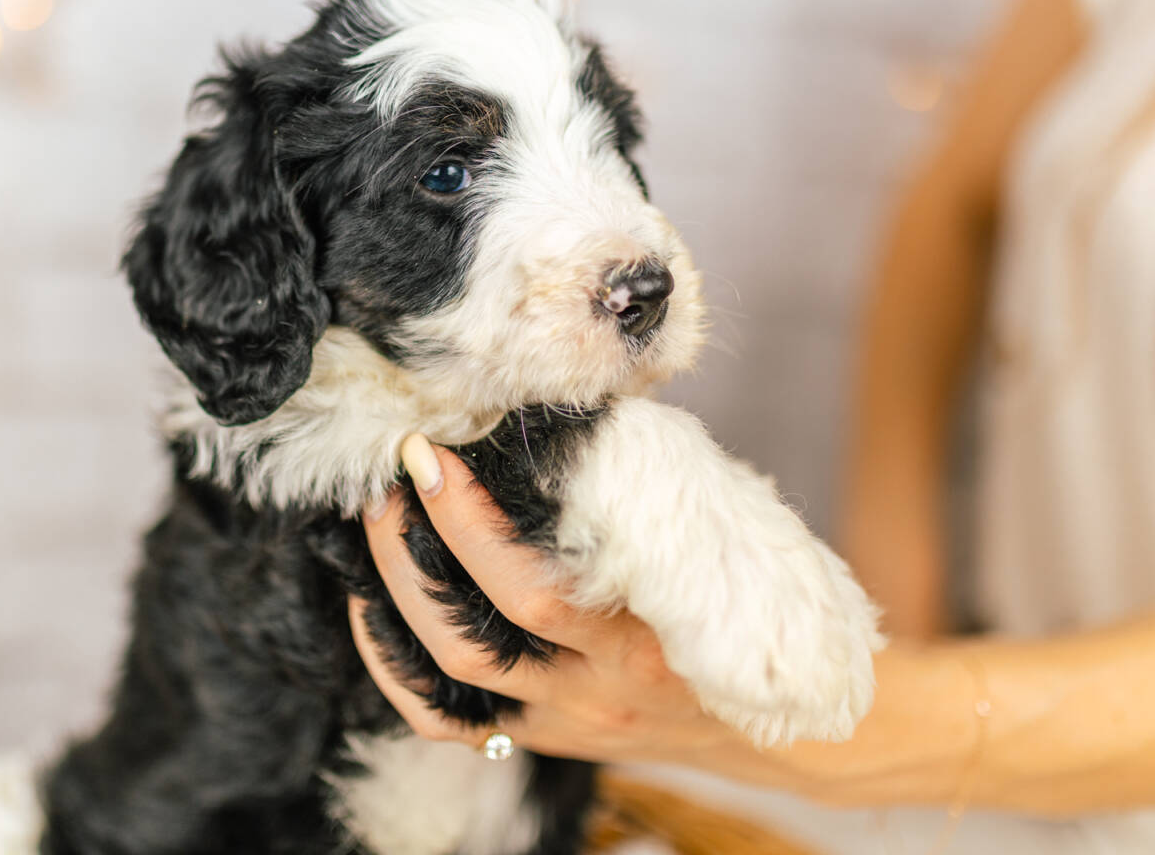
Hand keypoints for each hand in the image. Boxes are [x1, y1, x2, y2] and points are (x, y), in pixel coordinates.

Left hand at [349, 434, 735, 765]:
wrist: (779, 718)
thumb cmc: (748, 600)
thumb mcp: (711, 540)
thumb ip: (633, 492)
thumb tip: (546, 415)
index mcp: (653, 632)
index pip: (539, 584)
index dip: (469, 521)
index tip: (433, 452)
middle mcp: (605, 686)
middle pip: (481, 630)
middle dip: (418, 545)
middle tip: (391, 477)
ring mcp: (571, 720)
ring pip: (456, 673)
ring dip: (397, 595)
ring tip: (377, 524)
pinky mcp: (546, 740)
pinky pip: (449, 721)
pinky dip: (396, 668)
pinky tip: (375, 611)